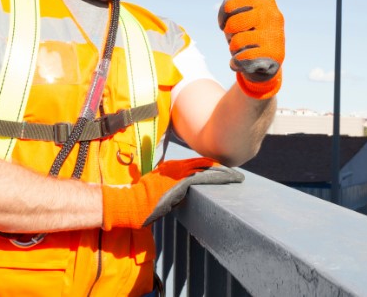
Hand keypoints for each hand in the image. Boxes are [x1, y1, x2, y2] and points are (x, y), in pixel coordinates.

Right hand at [100, 158, 243, 229]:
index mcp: (170, 167)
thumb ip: (165, 184)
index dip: (209, 166)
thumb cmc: (140, 199)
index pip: (195, 163)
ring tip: (235, 176)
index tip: (221, 169)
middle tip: (234, 173)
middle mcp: (176, 167)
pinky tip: (225, 179)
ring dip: (222, 173)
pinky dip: (215, 177)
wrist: (131, 202)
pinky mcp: (179, 183)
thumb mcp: (154, 187)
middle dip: (220, 168)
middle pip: (203, 163)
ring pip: (205, 168)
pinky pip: (201, 177)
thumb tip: (175, 189)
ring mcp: (178, 174)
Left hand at [218, 0, 284, 98]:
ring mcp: (276, 36)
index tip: (228, 22)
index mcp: (266, 0)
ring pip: (236, 43)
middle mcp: (274, 15)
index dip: (223, 17)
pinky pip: (242, 59)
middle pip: (232, 25)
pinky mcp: (274, 57)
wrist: (264, 64)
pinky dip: (238, 63)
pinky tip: (247, 62)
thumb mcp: (246, 5)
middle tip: (240, 37)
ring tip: (246, 49)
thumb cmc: (251, 30)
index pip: (228, 6)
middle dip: (230, 35)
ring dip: (235, 50)